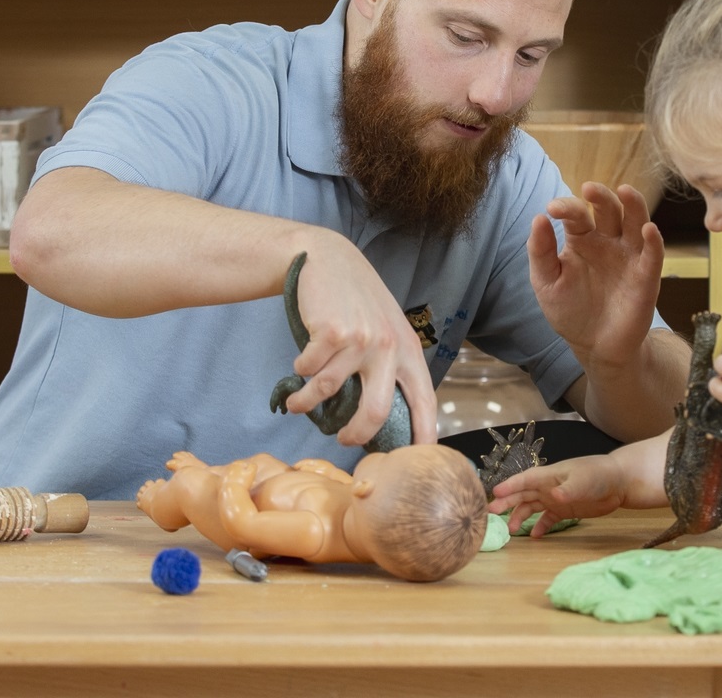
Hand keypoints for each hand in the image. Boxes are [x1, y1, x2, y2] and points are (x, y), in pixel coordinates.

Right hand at [281, 238, 437, 445]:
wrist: (328, 260)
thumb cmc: (358, 302)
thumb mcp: (387, 329)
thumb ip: (390, 366)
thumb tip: (381, 419)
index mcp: (409, 351)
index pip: (424, 402)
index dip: (424, 435)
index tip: (415, 462)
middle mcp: (389, 347)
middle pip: (376, 412)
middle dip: (355, 435)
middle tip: (342, 440)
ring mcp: (361, 340)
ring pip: (328, 392)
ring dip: (305, 403)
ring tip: (297, 404)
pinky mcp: (330, 333)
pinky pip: (307, 370)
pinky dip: (298, 372)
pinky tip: (300, 363)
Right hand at [487, 454, 629, 536]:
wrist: (619, 482)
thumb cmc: (599, 475)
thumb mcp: (583, 481)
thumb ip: (567, 490)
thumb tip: (553, 496)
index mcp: (549, 475)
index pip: (524, 480)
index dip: (509, 486)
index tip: (494, 494)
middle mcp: (548, 486)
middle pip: (523, 494)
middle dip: (507, 502)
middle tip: (491, 513)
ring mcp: (556, 498)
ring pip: (531, 507)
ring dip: (520, 516)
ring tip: (510, 530)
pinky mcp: (565, 509)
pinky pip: (547, 518)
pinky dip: (539, 526)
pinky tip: (534, 536)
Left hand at [528, 183, 663, 365]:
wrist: (594, 346)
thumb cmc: (569, 310)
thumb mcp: (546, 283)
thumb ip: (540, 252)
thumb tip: (538, 218)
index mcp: (581, 239)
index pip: (576, 215)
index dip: (566, 207)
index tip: (552, 209)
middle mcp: (607, 241)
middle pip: (608, 210)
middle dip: (601, 197)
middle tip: (588, 189)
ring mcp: (629, 256)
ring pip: (636, 222)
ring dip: (634, 205)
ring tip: (625, 191)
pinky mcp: (646, 275)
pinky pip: (653, 253)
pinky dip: (653, 240)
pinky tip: (648, 230)